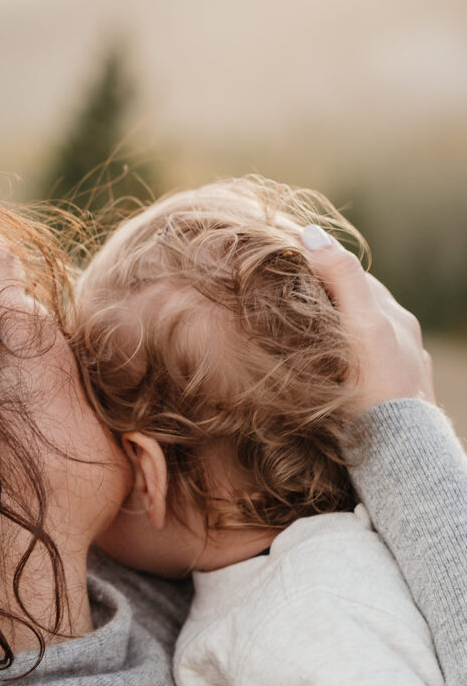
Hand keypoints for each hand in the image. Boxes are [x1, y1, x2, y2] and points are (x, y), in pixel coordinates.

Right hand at [300, 225, 434, 411]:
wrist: (403, 452)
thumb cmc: (380, 391)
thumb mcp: (362, 327)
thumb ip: (343, 279)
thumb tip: (311, 233)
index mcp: (393, 316)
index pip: (351, 276)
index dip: (317, 265)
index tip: (282, 263)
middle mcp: (403, 337)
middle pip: (359, 306)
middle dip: (326, 297)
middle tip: (284, 297)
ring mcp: (402, 368)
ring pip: (365, 338)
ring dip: (337, 331)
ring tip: (303, 334)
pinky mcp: (396, 397)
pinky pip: (371, 369)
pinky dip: (350, 361)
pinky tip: (336, 373)